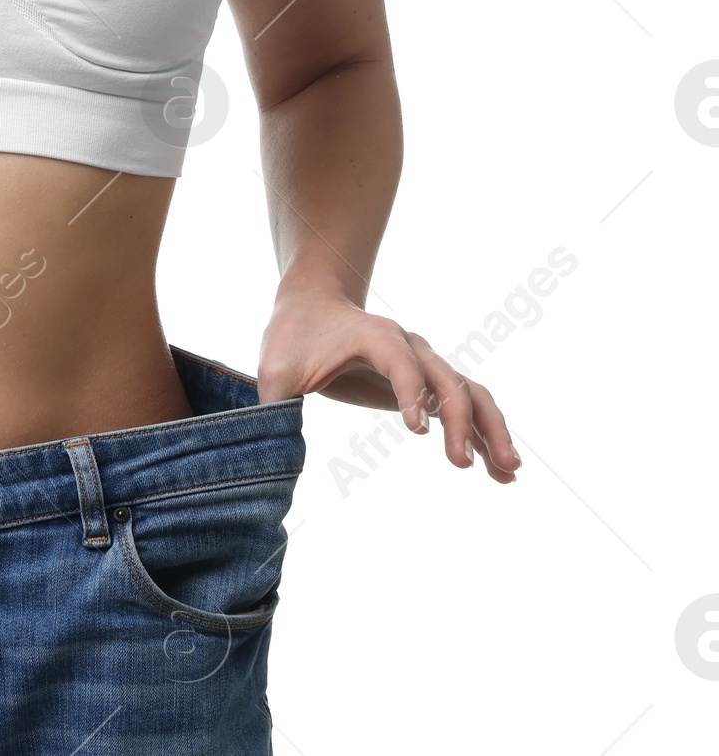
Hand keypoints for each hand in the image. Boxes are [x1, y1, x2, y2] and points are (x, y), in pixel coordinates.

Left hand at [257, 285, 519, 483]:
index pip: (402, 363)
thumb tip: (271, 456)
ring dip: (491, 429)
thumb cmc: (293, 336)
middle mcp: (410, 346)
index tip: (417, 430)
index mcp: (375, 336)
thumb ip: (274, 405)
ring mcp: (424, 364)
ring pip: (471, 392)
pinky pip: (467, 405)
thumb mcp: (275, 369)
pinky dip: (486, 434)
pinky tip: (500, 471)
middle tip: (461, 464)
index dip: (412, 392)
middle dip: (463, 420)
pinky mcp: (427, 383)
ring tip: (508, 473)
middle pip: (449, 380)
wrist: (312, 305)